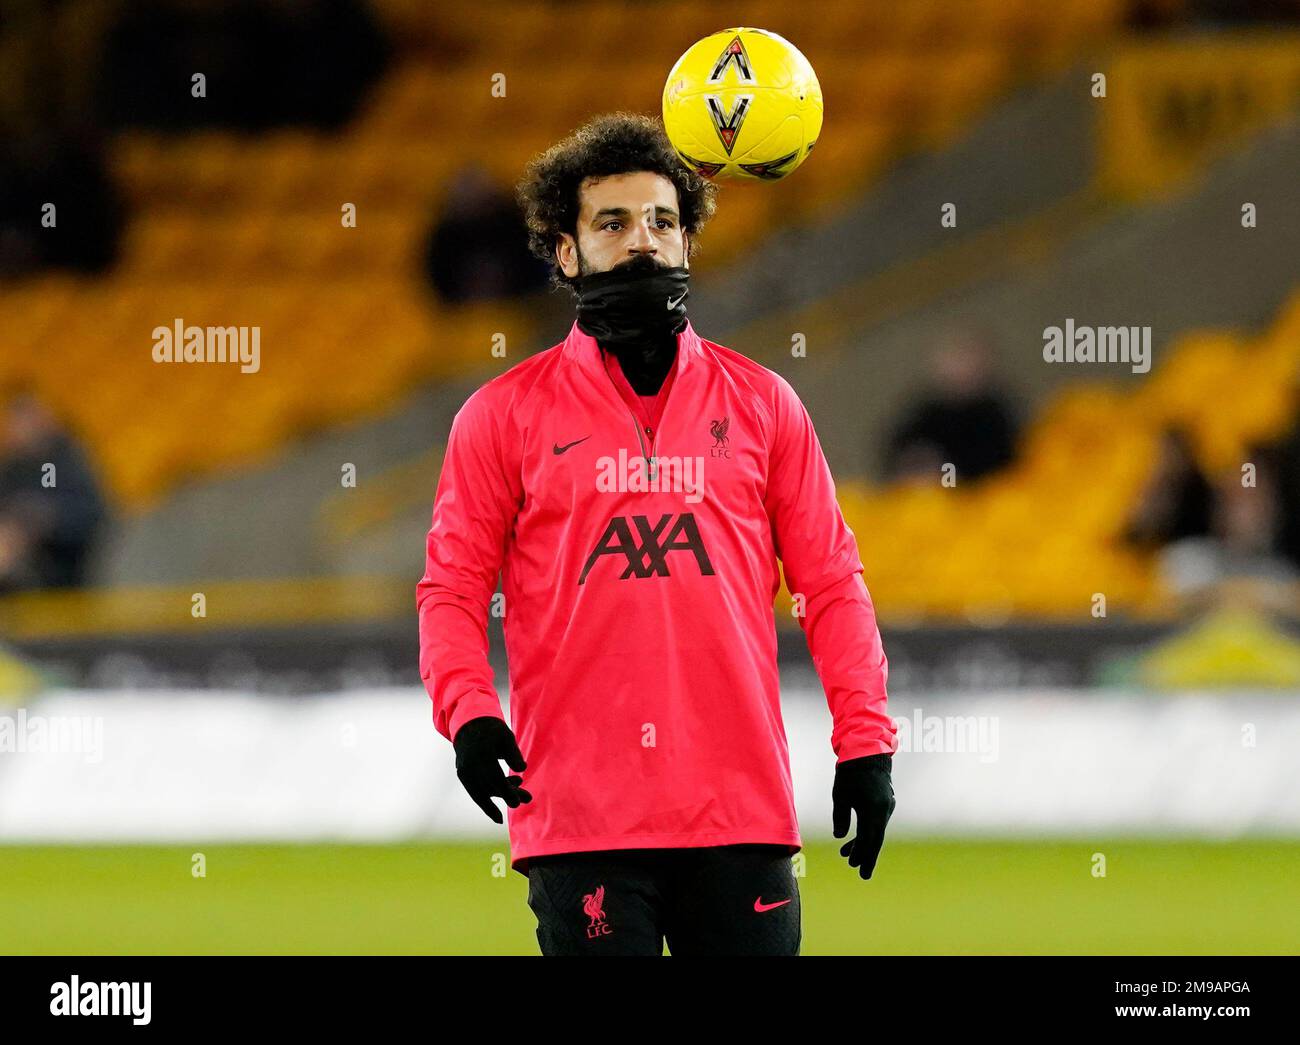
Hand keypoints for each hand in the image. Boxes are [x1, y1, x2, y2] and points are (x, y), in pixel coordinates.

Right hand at [453, 716, 531, 822]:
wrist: (469, 726)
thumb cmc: (492, 731)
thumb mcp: (506, 736)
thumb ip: (513, 753)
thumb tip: (522, 770)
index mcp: (481, 753)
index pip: (494, 776)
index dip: (506, 791)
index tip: (517, 803)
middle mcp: (469, 764)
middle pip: (489, 786)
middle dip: (507, 794)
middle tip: (524, 801)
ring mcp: (463, 771)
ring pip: (480, 792)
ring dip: (500, 796)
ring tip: (522, 797)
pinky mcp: (463, 776)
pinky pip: (475, 792)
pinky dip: (486, 801)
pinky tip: (497, 815)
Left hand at [832, 753, 894, 879]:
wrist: (868, 751)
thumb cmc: (850, 772)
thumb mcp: (841, 795)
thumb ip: (841, 817)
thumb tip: (839, 836)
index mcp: (874, 809)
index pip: (870, 839)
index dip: (864, 856)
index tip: (859, 870)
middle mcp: (884, 810)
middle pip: (876, 839)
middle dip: (867, 856)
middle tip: (861, 874)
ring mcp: (887, 806)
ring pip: (875, 831)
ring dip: (863, 843)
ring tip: (847, 857)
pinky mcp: (884, 803)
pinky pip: (876, 822)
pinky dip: (866, 831)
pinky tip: (852, 840)